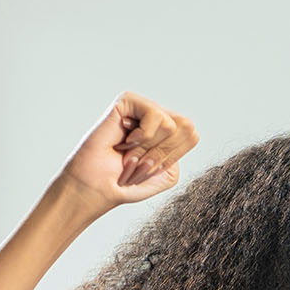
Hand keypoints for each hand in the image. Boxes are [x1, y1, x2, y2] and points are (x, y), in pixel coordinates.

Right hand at [61, 91, 198, 207]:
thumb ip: (182, 151)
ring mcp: (141, 107)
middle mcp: (155, 116)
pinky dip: (143, 136)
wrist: (97, 189)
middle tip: (136, 161)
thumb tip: (183, 125)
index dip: (171, 157)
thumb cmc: (124, 183)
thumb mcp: (166, 174)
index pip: (192, 136)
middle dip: (161, 154)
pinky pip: (156, 115)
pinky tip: (125, 140)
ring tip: (128, 153)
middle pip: (186, 127)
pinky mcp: (127, 100)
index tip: (147, 167)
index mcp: (167, 133)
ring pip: (171, 125)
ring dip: (148, 148)